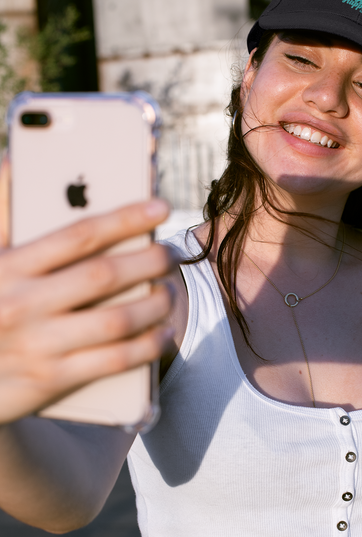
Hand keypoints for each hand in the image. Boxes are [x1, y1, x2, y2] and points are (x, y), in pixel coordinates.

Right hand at [0, 198, 176, 422]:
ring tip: (170, 292)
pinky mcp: (52, 379)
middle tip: (171, 254)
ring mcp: (39, 343)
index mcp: (8, 266)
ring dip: (155, 304)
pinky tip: (162, 335)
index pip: (79, 234)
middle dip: (149, 260)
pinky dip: (147, 346)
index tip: (160, 207)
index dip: (126, 218)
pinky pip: (114, 360)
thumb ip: (0, 209)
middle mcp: (23, 303)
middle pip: (104, 275)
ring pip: (117, 320)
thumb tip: (14, 157)